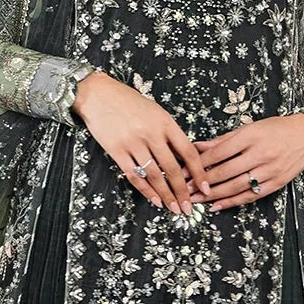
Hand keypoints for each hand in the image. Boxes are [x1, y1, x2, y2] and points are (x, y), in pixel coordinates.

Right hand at [72, 69, 214, 214]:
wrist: (98, 94)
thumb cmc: (129, 102)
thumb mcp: (155, 111)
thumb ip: (169, 133)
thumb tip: (183, 159)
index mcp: (165, 122)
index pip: (188, 152)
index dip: (199, 173)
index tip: (205, 187)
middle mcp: (151, 133)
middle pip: (173, 169)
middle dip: (182, 192)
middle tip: (189, 208)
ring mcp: (133, 143)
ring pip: (155, 176)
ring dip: (166, 195)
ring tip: (174, 209)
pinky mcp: (116, 151)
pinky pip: (134, 175)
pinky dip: (146, 190)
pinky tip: (155, 200)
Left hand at [193, 114, 303, 210]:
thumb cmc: (277, 128)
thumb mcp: (250, 127)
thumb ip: (223, 140)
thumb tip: (197, 147)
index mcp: (251, 136)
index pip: (219, 153)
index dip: (199, 164)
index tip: (183, 171)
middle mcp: (260, 154)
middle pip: (225, 172)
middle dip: (202, 183)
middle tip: (184, 189)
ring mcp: (269, 170)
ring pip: (236, 187)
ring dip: (213, 195)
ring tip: (196, 200)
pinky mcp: (276, 183)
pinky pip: (250, 195)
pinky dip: (232, 202)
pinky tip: (216, 206)